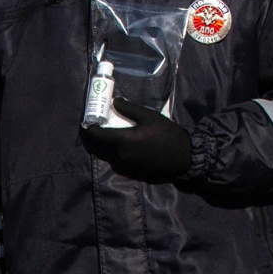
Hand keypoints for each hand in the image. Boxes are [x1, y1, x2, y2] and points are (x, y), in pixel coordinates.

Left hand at [79, 102, 194, 182]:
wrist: (183, 157)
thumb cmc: (167, 134)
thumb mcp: (149, 117)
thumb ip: (130, 109)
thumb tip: (115, 102)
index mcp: (123, 141)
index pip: (98, 136)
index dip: (91, 128)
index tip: (89, 121)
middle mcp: (121, 155)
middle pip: (104, 145)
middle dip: (102, 135)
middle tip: (104, 124)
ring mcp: (127, 165)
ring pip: (112, 154)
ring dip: (111, 145)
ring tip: (118, 133)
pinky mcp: (133, 171)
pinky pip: (121, 160)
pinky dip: (120, 152)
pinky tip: (130, 145)